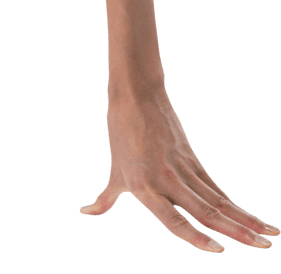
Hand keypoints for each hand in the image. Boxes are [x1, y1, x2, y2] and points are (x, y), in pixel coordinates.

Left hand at [80, 86, 278, 252]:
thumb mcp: (114, 171)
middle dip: (236, 232)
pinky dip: (234, 204)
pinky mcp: (192, 159)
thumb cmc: (121, 135)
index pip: (172, 219)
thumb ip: (105, 198)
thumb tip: (84, 211)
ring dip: (245, 220)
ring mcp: (182, 169)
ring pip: (218, 200)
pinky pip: (215, 187)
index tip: (218, 250)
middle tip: (262, 248)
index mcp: (144, 187)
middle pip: (205, 211)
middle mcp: (166, 180)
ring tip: (267, 238)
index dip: (194, 236)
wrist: (136, 95)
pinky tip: (252, 218)